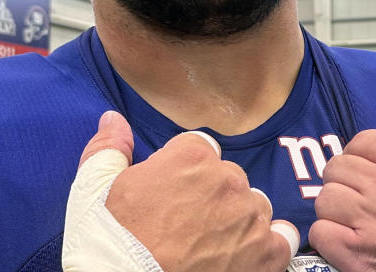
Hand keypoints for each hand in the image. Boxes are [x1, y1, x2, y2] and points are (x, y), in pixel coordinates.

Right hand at [66, 110, 297, 271]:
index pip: (200, 149)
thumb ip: (109, 148)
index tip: (172, 194)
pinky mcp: (265, 254)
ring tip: (212, 244)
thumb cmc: (109, 241)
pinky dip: (268, 246)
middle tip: (186, 224)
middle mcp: (226, 179)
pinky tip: (247, 255)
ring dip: (239, 220)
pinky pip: (281, 238)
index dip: (184, 171)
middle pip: (228, 177)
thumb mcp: (93, 188)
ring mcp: (249, 217)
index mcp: (190, 156)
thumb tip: (113, 119)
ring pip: (254, 206)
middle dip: (211, 195)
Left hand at [310, 115, 375, 271]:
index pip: (360, 141)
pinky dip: (329, 237)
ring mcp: (372, 222)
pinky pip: (321, 233)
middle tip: (359, 194)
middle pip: (336, 168)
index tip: (367, 168)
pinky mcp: (362, 257)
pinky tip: (347, 240)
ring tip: (353, 218)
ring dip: (335, 209)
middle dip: (345, 180)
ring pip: (325, 200)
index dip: (359, 154)